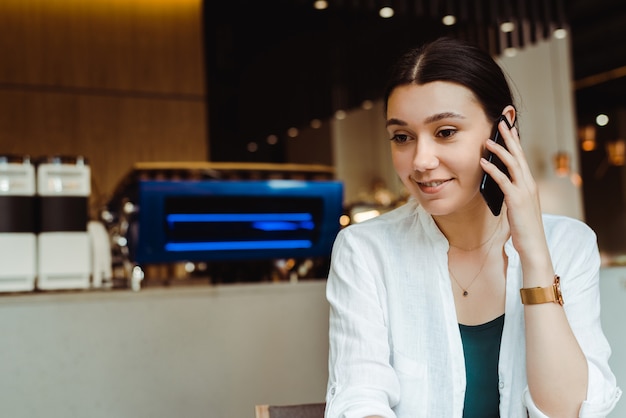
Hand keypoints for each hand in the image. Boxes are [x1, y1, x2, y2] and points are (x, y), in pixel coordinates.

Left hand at [479, 120, 550, 268]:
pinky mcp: (516, 200)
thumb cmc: (524, 228)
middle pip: (519, 156)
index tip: (510, 129)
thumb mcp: (517, 206)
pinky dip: (493, 169)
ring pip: (512, 165)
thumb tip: (498, 184)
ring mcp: (524, 191)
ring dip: (500, 151)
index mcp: (530, 185)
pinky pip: (503, 180)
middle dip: (510, 138)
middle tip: (502, 123)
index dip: (516, 143)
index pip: (522, 159)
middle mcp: (529, 184)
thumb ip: (510, 193)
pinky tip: (483, 162)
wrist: (533, 245)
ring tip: (489, 140)